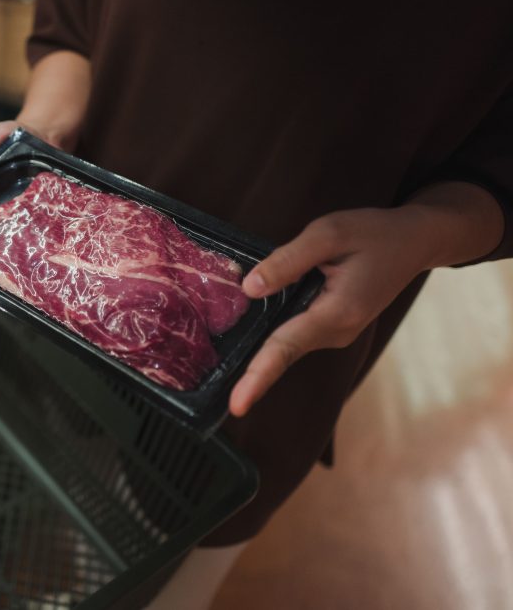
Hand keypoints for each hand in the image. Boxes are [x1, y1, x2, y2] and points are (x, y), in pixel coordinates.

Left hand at [229, 206, 436, 416]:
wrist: (414, 242)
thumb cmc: (373, 234)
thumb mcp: (329, 234)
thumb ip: (287, 261)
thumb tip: (249, 288)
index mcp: (337, 311)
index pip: (286, 347)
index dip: (258, 376)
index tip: (237, 405)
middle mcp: (337, 332)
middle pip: (282, 350)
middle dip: (252, 372)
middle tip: (225, 400)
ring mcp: (336, 334)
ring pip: (287, 341)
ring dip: (261, 346)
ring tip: (236, 362)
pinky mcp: (332, 328)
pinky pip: (295, 332)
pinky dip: (275, 330)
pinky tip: (256, 321)